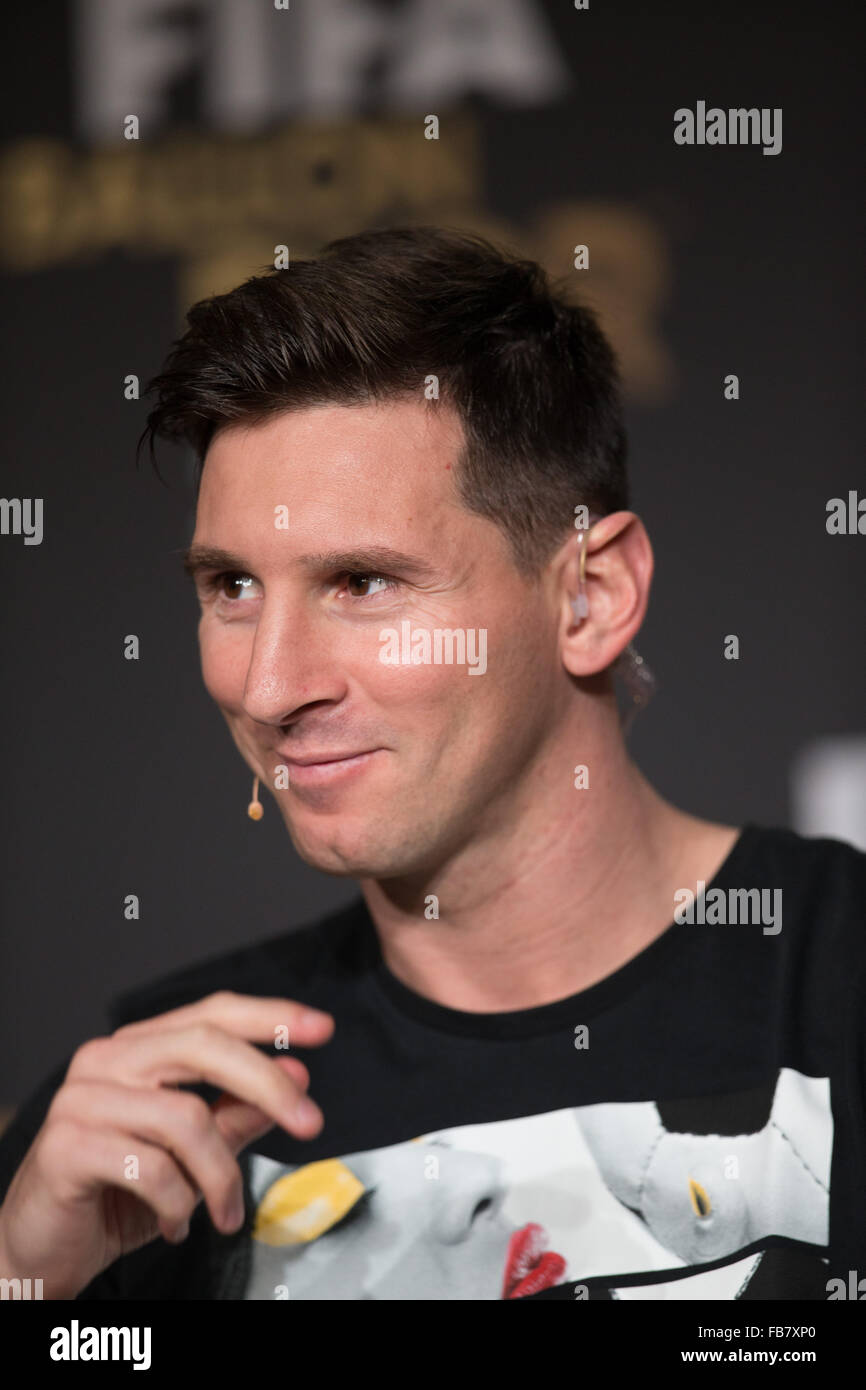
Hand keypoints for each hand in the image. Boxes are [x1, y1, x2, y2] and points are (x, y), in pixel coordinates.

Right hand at [0, 991, 333, 1297]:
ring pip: (186, 1117)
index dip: (270, 1017)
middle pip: (204, 1046)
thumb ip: (237, 1113)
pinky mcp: (67, 1146)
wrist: (41, 1247)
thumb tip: (296, 1077)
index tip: (322, 1029)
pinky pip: (152, 1167)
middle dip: (268, 1084)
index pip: (211, 1014)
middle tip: (312, 1123)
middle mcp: (106, 1060)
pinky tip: (176, 1224)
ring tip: (224, 1213)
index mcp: (137, 1049)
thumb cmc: (116, 1194)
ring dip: (221, 1176)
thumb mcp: (192, 1156)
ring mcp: (82, 1099)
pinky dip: (179, 1203)